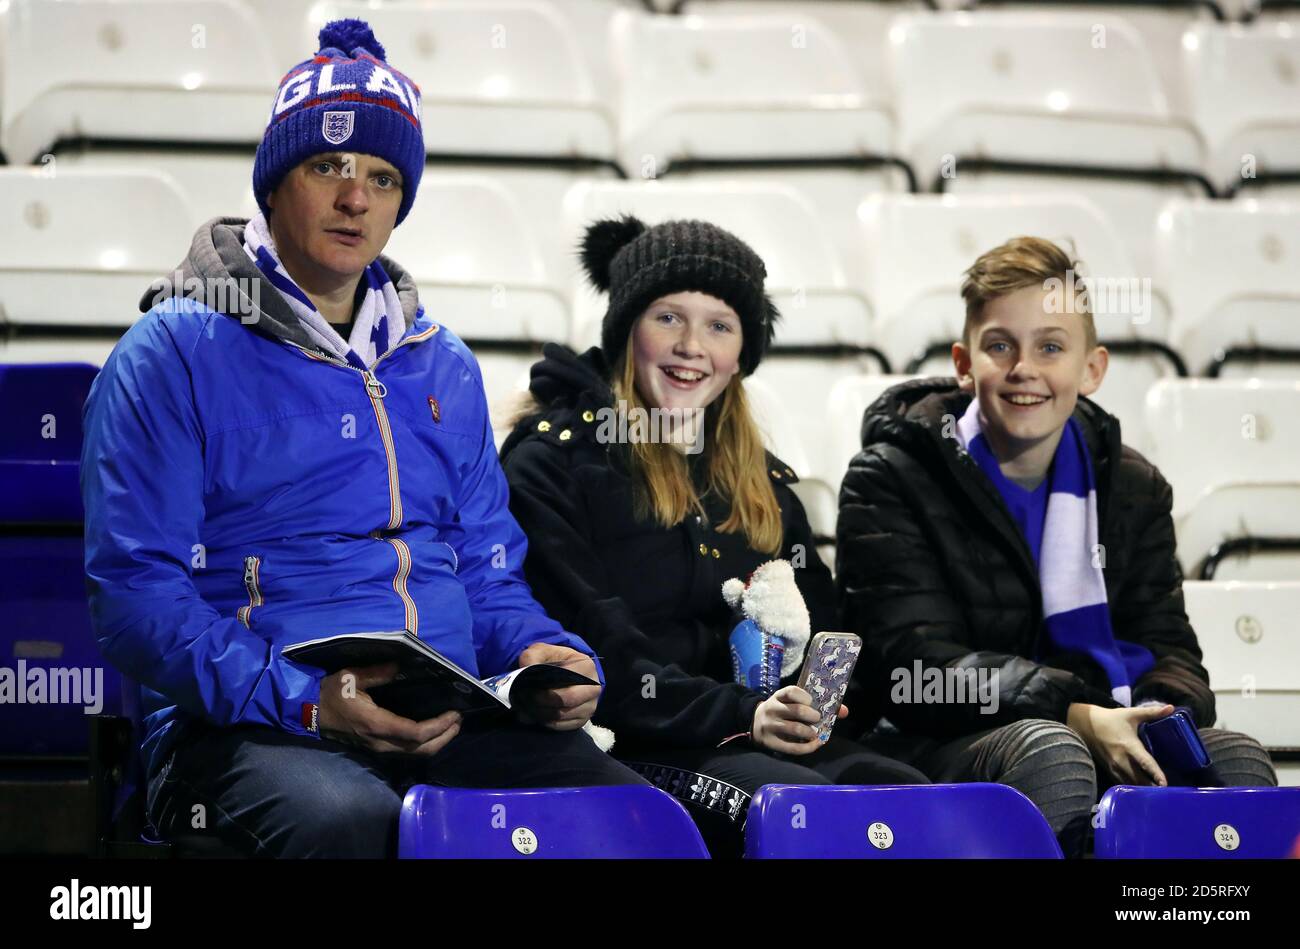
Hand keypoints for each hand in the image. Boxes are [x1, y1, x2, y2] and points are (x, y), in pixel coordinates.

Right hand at [317, 661, 460, 754]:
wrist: (310, 713)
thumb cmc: (331, 693)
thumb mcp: (350, 676)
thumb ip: (377, 672)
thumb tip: (400, 667)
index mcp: (376, 724)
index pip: (415, 733)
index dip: (438, 727)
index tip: (454, 714)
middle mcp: (380, 741)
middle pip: (420, 749)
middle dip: (444, 737)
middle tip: (459, 721)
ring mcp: (378, 747)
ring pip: (414, 753)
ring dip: (437, 742)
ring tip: (451, 726)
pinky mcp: (377, 747)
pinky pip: (406, 751)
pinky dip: (424, 744)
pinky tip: (432, 732)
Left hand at [515, 643, 601, 730]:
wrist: (564, 672)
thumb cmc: (553, 660)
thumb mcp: (541, 651)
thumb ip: (531, 657)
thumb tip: (525, 671)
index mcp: (586, 666)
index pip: (566, 681)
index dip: (545, 687)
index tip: (529, 688)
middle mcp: (594, 687)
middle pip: (566, 700)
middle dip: (542, 701)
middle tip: (525, 699)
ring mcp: (590, 705)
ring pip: (562, 715)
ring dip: (541, 713)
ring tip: (527, 707)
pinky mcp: (583, 719)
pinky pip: (562, 726)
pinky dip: (546, 722)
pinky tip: (536, 714)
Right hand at [751, 686, 848, 755]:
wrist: (754, 723)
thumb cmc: (781, 711)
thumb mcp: (789, 702)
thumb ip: (814, 704)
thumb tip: (844, 711)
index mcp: (778, 696)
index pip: (791, 691)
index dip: (805, 697)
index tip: (812, 702)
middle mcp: (772, 709)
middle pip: (796, 711)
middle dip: (812, 716)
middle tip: (817, 719)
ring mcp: (771, 726)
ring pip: (794, 729)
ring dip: (810, 732)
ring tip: (815, 733)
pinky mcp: (771, 743)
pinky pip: (792, 747)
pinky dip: (807, 747)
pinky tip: (815, 744)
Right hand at [1067, 702, 1171, 786]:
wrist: (1086, 725)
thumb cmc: (1111, 719)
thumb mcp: (1131, 714)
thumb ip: (1152, 712)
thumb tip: (1171, 708)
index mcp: (1129, 745)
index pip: (1144, 762)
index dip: (1155, 773)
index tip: (1165, 784)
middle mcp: (1121, 759)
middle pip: (1139, 779)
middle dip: (1152, 788)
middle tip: (1167, 794)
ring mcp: (1114, 767)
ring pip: (1130, 785)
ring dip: (1142, 790)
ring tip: (1157, 796)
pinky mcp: (1110, 770)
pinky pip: (1123, 784)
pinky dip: (1133, 789)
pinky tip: (1142, 792)